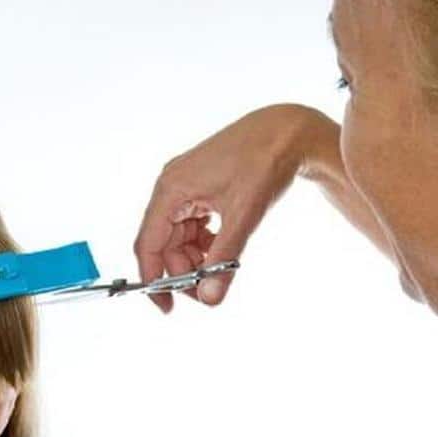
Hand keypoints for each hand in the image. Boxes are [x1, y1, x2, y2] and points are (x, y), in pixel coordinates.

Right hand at [134, 104, 325, 311]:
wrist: (288, 129)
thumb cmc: (264, 162)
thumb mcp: (244, 216)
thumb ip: (224, 260)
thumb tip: (210, 299)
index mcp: (171, 190)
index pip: (148, 245)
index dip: (154, 280)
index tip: (167, 307)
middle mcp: (171, 188)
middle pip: (163, 244)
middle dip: (183, 270)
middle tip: (208, 290)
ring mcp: (184, 188)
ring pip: (178, 238)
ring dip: (196, 258)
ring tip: (221, 267)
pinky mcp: (198, 189)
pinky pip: (191, 227)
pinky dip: (205, 244)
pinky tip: (223, 247)